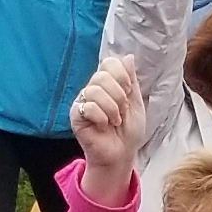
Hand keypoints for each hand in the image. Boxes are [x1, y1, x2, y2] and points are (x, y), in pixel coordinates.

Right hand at [69, 58, 147, 201]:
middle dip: (119, 95)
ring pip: (95, 90)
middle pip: (102, 75)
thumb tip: (128, 56)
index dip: (121, 74)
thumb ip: (131, 80)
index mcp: (108, 84)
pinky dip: (102, 118)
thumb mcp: (136, 103)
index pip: (109, 63)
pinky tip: (103, 127)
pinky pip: (88, 107)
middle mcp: (92, 89)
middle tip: (122, 112)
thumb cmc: (128, 132)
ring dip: (112, 108)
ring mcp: (82, 102)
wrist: (121, 154)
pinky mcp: (75, 116)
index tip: (129, 90)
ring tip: (114, 121)